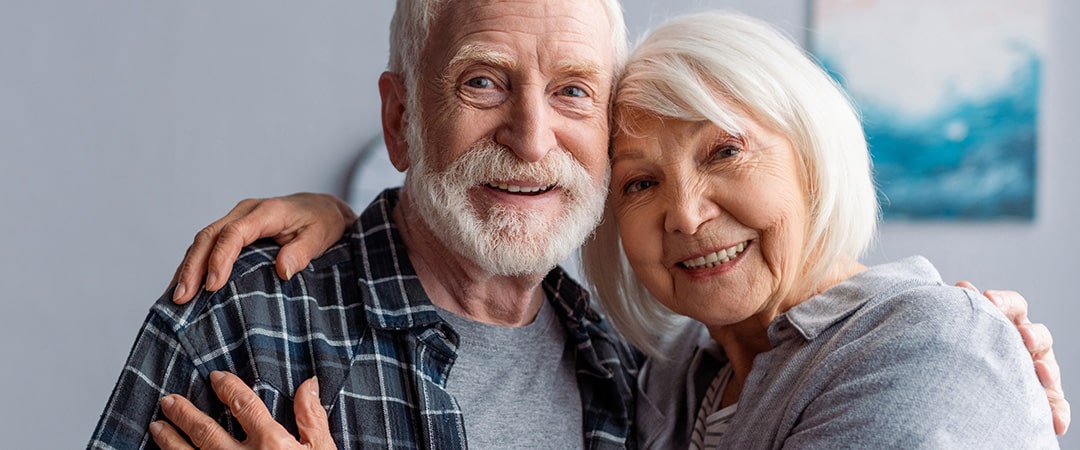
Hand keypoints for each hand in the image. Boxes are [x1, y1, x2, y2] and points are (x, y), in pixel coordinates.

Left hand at [150, 371, 334, 448]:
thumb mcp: (322, 449)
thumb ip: (311, 417)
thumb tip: (308, 384)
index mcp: (271, 442)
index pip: (244, 405)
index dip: (227, 388)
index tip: (215, 378)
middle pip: (206, 430)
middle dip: (185, 413)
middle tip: (169, 401)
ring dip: (171, 440)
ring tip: (157, 426)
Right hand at [171, 193, 356, 303]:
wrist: (323, 208)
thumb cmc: (323, 222)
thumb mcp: (321, 236)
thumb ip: (303, 252)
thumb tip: (282, 270)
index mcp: (266, 212)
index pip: (234, 233)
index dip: (220, 259)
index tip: (213, 286)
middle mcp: (245, 212)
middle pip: (209, 236)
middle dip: (193, 267)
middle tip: (182, 298)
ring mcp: (236, 219)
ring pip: (203, 240)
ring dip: (188, 268)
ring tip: (176, 298)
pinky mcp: (233, 229)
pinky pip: (208, 245)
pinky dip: (194, 264)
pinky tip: (185, 285)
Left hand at [957, 281, 1070, 434]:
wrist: (955, 387)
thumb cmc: (957, 349)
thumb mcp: (958, 330)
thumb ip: (961, 311)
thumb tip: (963, 286)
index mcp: (1006, 322)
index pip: (1012, 306)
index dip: (1004, 302)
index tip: (989, 299)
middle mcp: (1025, 344)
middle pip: (1036, 334)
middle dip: (1031, 334)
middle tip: (1021, 335)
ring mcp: (1036, 370)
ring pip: (1048, 367)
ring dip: (1046, 369)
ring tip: (1041, 373)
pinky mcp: (1042, 398)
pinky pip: (1055, 405)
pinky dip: (1057, 413)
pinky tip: (1055, 423)